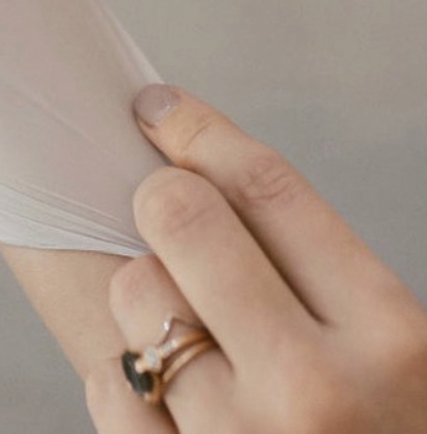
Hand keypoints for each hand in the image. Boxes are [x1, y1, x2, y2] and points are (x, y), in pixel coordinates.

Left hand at [85, 85, 426, 432]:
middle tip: (164, 209)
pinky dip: (122, 373)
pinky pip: (109, 383)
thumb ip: (317, 280)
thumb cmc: (383, 432)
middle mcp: (319, 391)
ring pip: (137, 293)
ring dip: (146, 298)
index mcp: (393, 338)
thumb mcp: (397, 361)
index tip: (157, 105)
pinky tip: (163, 391)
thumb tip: (194, 164)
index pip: (268, 186)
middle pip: (181, 217)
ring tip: (187, 329)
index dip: (199, 127)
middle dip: (162, 199)